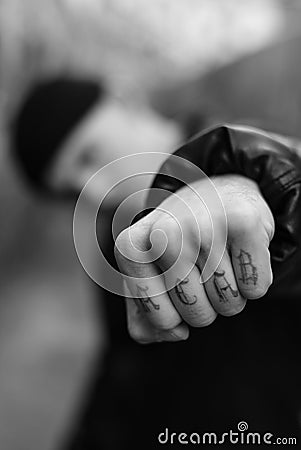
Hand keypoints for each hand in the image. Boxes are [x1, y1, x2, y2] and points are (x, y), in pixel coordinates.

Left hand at [115, 175, 274, 343]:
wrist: (215, 196)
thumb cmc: (179, 245)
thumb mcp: (151, 279)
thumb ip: (146, 322)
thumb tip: (178, 332)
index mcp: (132, 248)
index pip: (161, 319)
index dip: (175, 314)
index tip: (173, 282)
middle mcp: (164, 231)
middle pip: (197, 314)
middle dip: (205, 306)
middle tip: (201, 270)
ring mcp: (203, 223)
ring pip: (229, 304)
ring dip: (230, 294)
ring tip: (220, 259)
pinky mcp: (243, 221)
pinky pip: (255, 289)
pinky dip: (253, 282)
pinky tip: (240, 253)